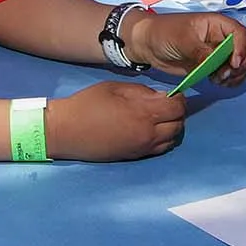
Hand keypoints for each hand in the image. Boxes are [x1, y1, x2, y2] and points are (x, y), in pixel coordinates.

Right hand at [49, 82, 186, 159]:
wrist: (66, 131)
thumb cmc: (88, 104)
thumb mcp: (116, 88)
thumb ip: (142, 92)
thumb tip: (160, 96)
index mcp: (144, 114)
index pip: (177, 108)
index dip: (178, 99)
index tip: (171, 94)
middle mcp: (148, 134)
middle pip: (179, 125)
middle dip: (176, 113)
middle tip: (164, 105)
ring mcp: (142, 148)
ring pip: (172, 140)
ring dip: (171, 127)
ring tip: (158, 118)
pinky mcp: (135, 156)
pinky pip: (159, 149)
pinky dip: (162, 139)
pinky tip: (149, 130)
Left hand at [126, 10, 245, 83]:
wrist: (148, 45)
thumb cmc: (164, 33)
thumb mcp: (182, 39)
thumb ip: (200, 51)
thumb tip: (216, 62)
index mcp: (217, 24)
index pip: (240, 33)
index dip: (242, 48)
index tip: (234, 63)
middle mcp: (221, 38)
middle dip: (241, 64)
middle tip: (224, 75)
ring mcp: (218, 53)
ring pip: (240, 64)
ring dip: (236, 75)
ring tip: (219, 80)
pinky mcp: (212, 66)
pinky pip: (229, 74)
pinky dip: (229, 80)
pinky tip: (219, 83)